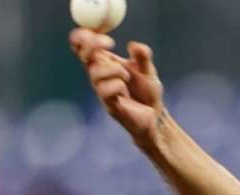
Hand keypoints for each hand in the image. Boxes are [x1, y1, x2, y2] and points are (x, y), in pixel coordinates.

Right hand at [69, 28, 164, 148]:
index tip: (100, 33)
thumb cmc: (148, 93)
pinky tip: (125, 92)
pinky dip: (117, 86)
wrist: (156, 117)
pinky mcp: (109, 105)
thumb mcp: (148, 70)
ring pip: (95, 73)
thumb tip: (133, 45)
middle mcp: (99, 75)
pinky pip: (105, 91)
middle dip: (92, 45)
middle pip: (83, 54)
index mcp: (105, 63)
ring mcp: (102, 90)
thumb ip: (143, 56)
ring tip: (127, 76)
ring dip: (113, 70)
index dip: (85, 36)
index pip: (83, 46)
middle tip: (109, 42)